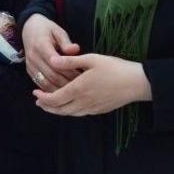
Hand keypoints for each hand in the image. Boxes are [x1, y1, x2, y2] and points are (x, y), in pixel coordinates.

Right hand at [22, 13, 81, 90]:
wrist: (29, 28)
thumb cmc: (47, 29)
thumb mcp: (58, 30)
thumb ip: (66, 42)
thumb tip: (76, 50)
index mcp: (41, 45)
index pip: (56, 63)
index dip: (69, 70)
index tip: (83, 74)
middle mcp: (33, 57)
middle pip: (52, 75)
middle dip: (67, 82)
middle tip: (82, 85)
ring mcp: (30, 66)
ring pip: (46, 83)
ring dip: (60, 89)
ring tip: (75, 90)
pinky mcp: (29, 71)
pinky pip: (41, 84)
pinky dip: (52, 90)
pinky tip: (64, 91)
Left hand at [33, 54, 151, 115]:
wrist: (138, 83)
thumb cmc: (115, 68)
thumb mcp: (91, 59)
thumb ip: (70, 61)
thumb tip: (52, 60)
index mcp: (79, 89)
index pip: (55, 98)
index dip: (43, 98)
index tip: (35, 93)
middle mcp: (84, 102)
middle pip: (60, 109)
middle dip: (47, 106)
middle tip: (38, 101)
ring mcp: (92, 108)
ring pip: (70, 113)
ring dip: (57, 110)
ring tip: (50, 105)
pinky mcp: (100, 110)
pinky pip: (80, 113)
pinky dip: (70, 111)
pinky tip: (69, 106)